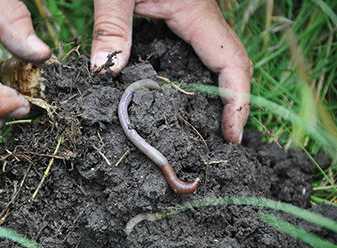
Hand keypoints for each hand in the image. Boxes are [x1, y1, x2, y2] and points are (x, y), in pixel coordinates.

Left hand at [90, 0, 252, 143]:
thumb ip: (111, 24)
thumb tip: (104, 69)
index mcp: (196, 12)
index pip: (231, 62)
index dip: (237, 101)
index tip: (232, 135)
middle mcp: (203, 18)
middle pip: (233, 66)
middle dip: (235, 104)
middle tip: (225, 139)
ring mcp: (195, 19)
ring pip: (220, 62)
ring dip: (223, 95)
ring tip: (214, 126)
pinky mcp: (182, 19)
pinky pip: (201, 54)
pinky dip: (204, 80)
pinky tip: (190, 97)